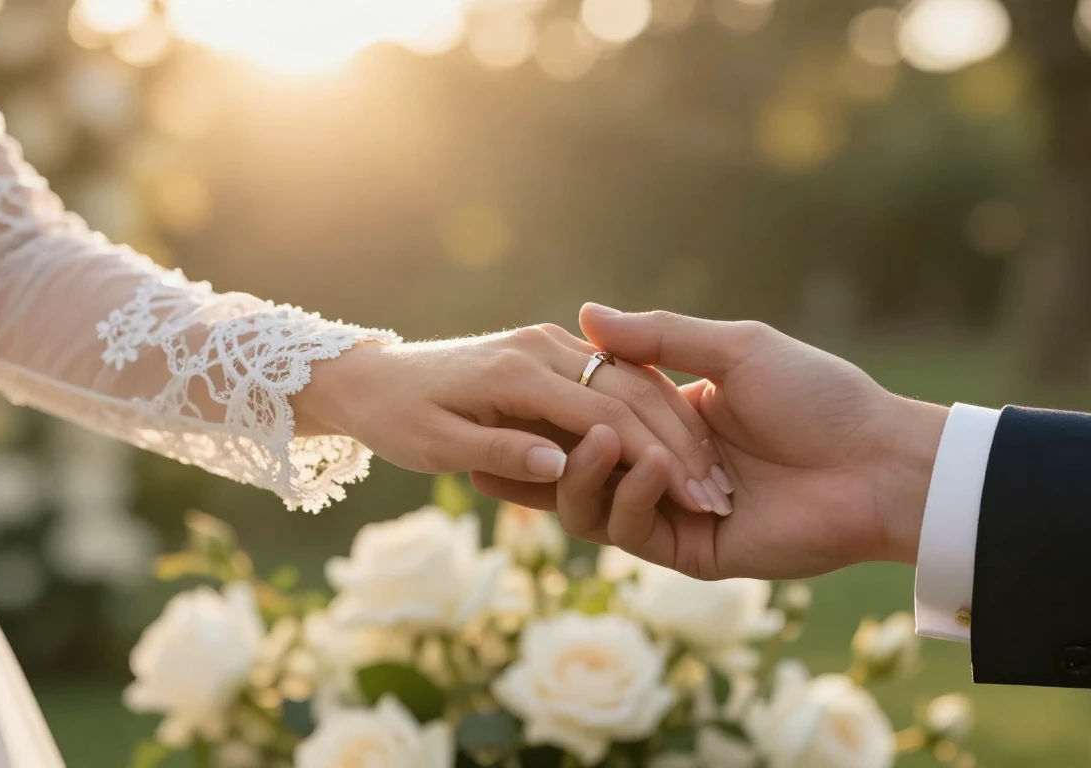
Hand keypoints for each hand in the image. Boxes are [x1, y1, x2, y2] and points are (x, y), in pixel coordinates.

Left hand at [291, 323, 731, 512]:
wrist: (373, 379)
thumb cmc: (399, 419)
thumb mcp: (438, 446)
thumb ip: (503, 453)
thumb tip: (561, 466)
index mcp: (516, 372)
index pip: (604, 413)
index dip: (651, 456)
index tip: (692, 497)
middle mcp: (540, 348)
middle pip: (630, 391)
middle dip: (678, 441)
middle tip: (716, 491)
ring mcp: (550, 343)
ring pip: (633, 379)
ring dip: (674, 424)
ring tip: (709, 473)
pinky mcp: (554, 350)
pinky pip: (616, 376)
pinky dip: (652, 407)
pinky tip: (680, 442)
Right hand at [473, 306, 948, 579]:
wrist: (876, 462)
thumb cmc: (817, 396)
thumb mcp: (734, 349)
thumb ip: (659, 338)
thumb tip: (585, 312)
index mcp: (673, 418)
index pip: (591, 415)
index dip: (548, 409)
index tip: (501, 392)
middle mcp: (664, 467)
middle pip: (578, 468)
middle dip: (535, 458)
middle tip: (488, 445)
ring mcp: (674, 512)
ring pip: (593, 505)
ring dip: (583, 475)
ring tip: (587, 442)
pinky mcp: (691, 550)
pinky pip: (633, 531)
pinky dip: (629, 498)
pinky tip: (646, 470)